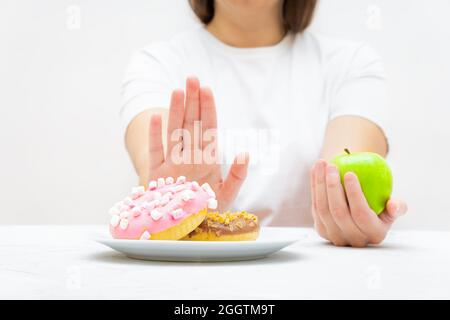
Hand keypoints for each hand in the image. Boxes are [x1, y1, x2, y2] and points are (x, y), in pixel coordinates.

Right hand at [145, 76, 248, 210]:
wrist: (186, 229)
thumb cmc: (208, 210)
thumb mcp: (227, 194)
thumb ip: (237, 175)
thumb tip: (246, 153)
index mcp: (207, 159)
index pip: (208, 128)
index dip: (208, 108)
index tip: (207, 89)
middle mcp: (190, 157)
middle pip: (191, 124)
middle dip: (192, 101)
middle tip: (191, 77)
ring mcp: (172, 164)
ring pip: (174, 132)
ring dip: (176, 111)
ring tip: (177, 90)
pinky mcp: (157, 174)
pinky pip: (156, 152)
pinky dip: (155, 137)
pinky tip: (156, 118)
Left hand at [310, 159, 406, 246]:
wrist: (359, 215)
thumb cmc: (379, 207)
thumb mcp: (392, 209)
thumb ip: (397, 207)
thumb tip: (394, 205)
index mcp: (374, 234)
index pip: (361, 214)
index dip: (354, 194)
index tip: (350, 173)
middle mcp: (353, 239)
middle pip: (338, 212)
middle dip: (333, 186)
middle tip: (332, 166)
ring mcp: (335, 236)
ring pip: (323, 209)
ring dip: (320, 184)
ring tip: (322, 163)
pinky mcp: (322, 230)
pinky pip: (315, 206)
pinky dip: (314, 187)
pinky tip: (316, 170)